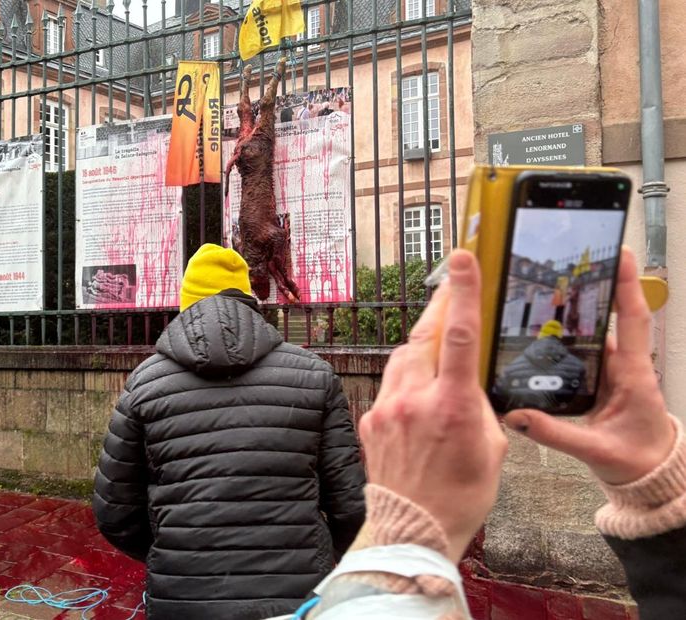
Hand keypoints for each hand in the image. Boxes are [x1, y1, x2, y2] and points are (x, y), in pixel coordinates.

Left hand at [358, 250, 507, 561]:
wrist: (412, 528)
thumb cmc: (461, 495)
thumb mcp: (493, 449)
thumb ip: (481, 407)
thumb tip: (466, 385)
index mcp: (453, 405)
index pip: (459, 335)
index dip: (461, 292)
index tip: (461, 260)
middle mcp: (415, 399)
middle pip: (423, 336)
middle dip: (437, 309)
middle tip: (448, 290)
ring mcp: (387, 408)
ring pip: (402, 358)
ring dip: (420, 348)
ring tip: (436, 351)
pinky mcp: (370, 420)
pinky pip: (389, 386)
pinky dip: (405, 384)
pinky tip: (417, 400)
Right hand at [503, 247, 673, 484]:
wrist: (652, 476)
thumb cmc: (636, 461)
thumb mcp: (595, 451)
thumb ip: (555, 433)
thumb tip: (518, 417)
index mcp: (634, 376)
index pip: (634, 320)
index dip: (628, 285)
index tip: (620, 254)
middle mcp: (626, 367)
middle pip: (609, 318)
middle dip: (592, 288)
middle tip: (567, 262)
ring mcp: (615, 372)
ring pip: (594, 334)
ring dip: (575, 313)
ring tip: (546, 291)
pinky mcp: (602, 381)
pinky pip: (584, 352)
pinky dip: (567, 339)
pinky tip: (543, 332)